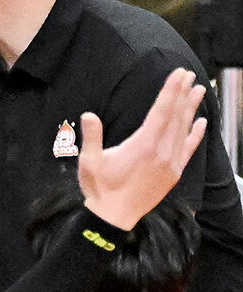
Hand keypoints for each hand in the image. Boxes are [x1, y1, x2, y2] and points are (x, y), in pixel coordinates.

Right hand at [79, 68, 206, 229]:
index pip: (161, 111)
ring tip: (198, 90)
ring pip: (184, 129)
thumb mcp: (90, 161)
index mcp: (143, 145)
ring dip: (191, 108)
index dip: (170, 91)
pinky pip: (188, 149)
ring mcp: (171, 163)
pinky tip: (202, 123)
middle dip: (182, 93)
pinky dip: (196, 134)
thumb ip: (92, 137)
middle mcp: (162, 152)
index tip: (178, 75)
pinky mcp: (173, 173)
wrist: (114, 216)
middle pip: (176, 116)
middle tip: (188, 74)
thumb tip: (89, 115)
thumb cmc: (100, 187)